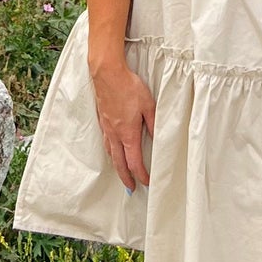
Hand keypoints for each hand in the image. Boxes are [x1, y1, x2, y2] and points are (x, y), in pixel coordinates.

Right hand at [91, 56, 155, 190]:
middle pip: (119, 163)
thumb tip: (159, 138)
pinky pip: (106, 141)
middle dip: (125, 178)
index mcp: (128, 134)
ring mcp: (107, 127)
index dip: (141, 175)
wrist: (107, 73)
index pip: (134, 162)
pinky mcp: (102, 119)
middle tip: (131, 188)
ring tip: (122, 171)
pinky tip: (113, 149)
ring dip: (117, 165)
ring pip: (111, 153)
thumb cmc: (128, 87)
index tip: (146, 182)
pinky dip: (110, 151)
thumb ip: (154, 124)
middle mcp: (115, 134)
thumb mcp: (148, 105)